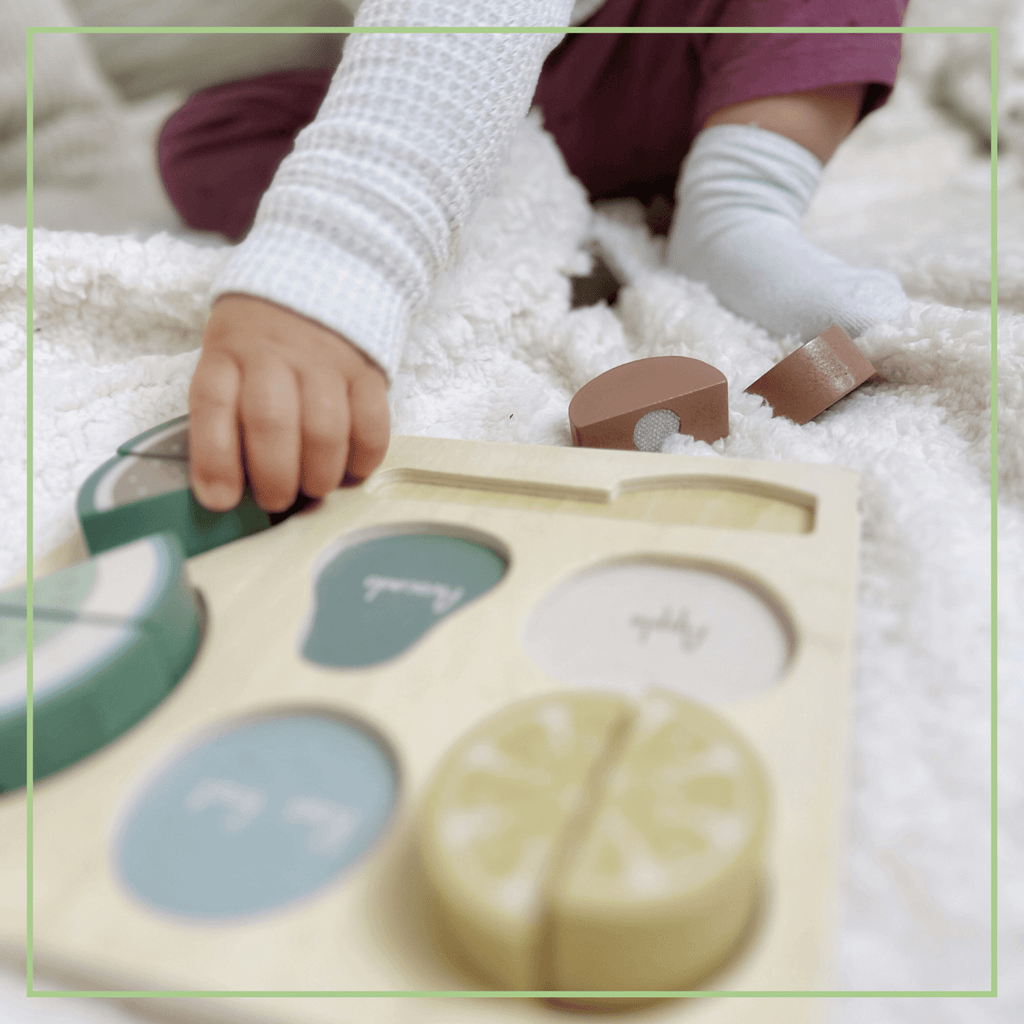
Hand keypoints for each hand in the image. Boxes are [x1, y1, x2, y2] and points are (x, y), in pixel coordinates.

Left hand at [188, 294, 389, 512]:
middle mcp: (274, 354)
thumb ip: (223, 415)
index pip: (213, 406)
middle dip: (274, 478)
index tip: (221, 500)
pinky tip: (351, 470)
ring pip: (325, 430)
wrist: (321, 274)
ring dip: (319, 474)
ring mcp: (325, 361)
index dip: (215, 460)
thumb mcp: (226, 358)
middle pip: (272, 423)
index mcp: (227, 352)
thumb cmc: (261, 340)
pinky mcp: (367, 372)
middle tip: (276, 500)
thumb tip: (226, 491)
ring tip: (314, 487)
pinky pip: (372, 424)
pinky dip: (364, 458)